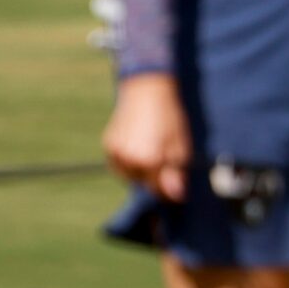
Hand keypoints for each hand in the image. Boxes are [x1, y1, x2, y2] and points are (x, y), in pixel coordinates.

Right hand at [103, 75, 189, 201]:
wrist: (147, 91)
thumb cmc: (169, 118)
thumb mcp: (180, 147)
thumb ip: (175, 173)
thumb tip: (177, 196)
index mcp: (149, 161)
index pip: (158, 189)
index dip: (168, 188)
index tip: (175, 181)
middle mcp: (128, 159)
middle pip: (142, 183)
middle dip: (154, 176)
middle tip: (164, 157)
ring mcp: (115, 152)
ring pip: (128, 175)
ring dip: (140, 170)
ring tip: (151, 149)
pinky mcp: (108, 144)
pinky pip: (119, 163)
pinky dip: (128, 161)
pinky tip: (138, 145)